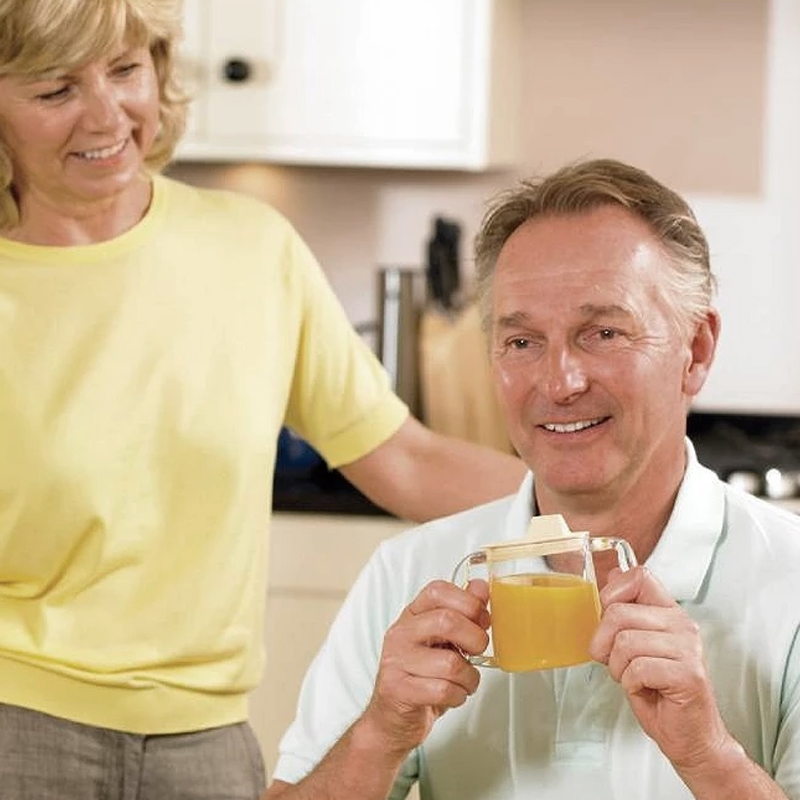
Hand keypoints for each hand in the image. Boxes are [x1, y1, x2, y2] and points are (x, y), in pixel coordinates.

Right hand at [361, 578, 489, 756]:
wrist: (391, 718)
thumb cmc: (421, 676)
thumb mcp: (441, 640)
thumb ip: (461, 613)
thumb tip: (480, 587)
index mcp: (412, 616)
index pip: (437, 591)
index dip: (467, 602)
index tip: (482, 620)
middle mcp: (401, 633)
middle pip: (447, 621)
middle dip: (475, 639)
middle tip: (477, 651)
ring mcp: (396, 661)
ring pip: (450, 663)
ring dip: (469, 677)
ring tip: (465, 681)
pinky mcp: (398, 690)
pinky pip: (443, 690)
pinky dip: (458, 696)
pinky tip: (453, 695)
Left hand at [589, 566, 731, 772]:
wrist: (689, 735)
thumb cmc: (659, 691)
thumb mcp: (635, 644)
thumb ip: (627, 610)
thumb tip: (612, 574)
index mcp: (669, 612)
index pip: (639, 576)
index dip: (612, 593)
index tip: (608, 619)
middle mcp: (682, 624)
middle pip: (618, 612)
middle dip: (603, 642)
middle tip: (612, 661)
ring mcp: (687, 648)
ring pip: (625, 641)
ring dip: (617, 667)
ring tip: (632, 677)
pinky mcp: (687, 674)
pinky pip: (638, 668)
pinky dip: (630, 683)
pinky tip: (644, 689)